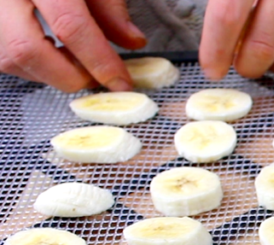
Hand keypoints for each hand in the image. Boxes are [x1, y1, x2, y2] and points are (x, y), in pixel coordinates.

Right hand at [0, 0, 145, 91]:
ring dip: (51, 74)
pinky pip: (4, 59)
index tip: (120, 80)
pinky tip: (53, 56)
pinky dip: (34, 67)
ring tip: (77, 63)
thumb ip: (110, 8)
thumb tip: (133, 42)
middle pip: (27, 49)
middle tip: (96, 77)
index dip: (98, 59)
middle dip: (69, 75)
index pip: (68, 24)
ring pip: (11, 60)